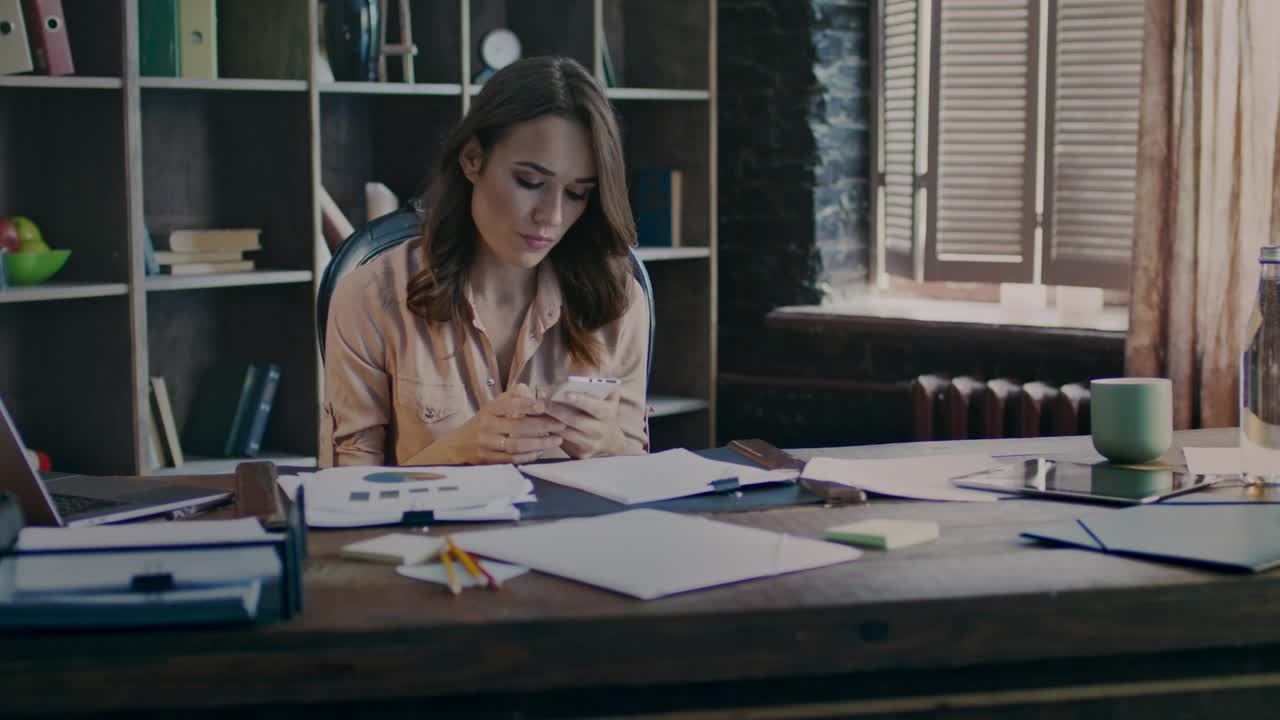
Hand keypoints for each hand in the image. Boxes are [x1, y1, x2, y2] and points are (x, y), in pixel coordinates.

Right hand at [436, 384, 564, 464]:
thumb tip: (528, 388)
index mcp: (488, 410)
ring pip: (516, 445)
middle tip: (560, 425)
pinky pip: (512, 459)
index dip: (526, 405)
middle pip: (517, 427)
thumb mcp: (491, 407)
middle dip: (542, 426)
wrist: (456, 446)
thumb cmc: (481, 424)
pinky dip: (528, 456)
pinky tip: (541, 452)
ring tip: (556, 440)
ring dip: (539, 443)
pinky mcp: (487, 460)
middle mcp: (486, 426)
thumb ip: (510, 397)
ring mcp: (486, 444)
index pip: (509, 405)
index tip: (543, 406)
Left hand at [542, 391, 621, 458]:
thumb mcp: (607, 398)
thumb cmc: (603, 413)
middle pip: (575, 421)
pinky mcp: (580, 454)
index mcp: (608, 414)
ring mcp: (590, 444)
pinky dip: (549, 432)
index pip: (594, 407)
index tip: (566, 394)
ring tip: (536, 411)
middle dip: (557, 410)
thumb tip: (580, 373)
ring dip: (549, 422)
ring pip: (565, 433)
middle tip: (541, 401)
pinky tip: (539, 423)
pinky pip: (562, 442)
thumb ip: (597, 386)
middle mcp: (600, 431)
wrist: (611, 440)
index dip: (581, 400)